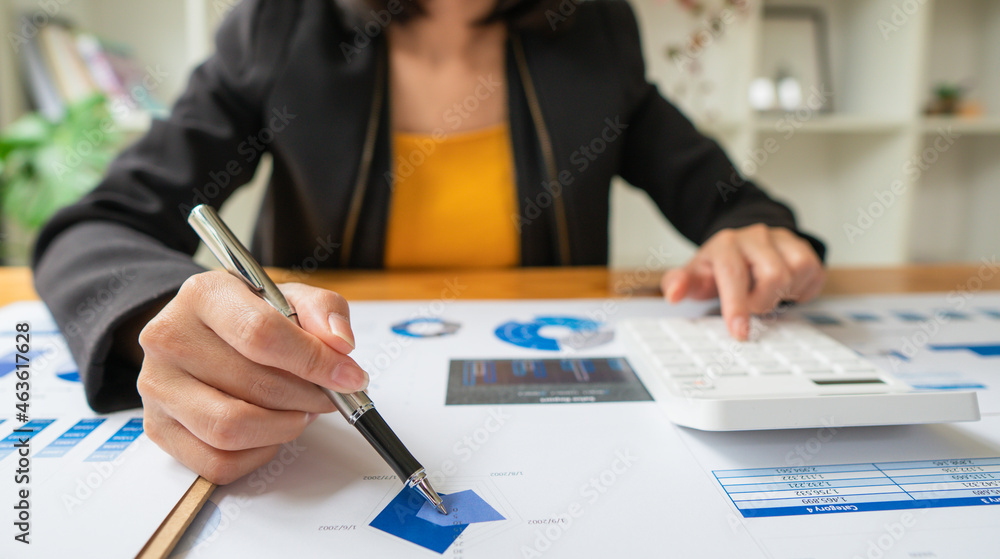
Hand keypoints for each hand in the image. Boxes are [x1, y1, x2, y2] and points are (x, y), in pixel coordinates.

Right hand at [137, 271, 366, 483]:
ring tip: (300, 411)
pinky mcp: (158, 428)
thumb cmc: (249, 317)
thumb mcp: (289, 297)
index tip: (349, 377)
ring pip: (231, 429)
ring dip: (283, 427)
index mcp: (204, 294)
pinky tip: (270, 432)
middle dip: (307, 397)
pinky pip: (216, 463)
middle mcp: (170, 338)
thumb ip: (322, 309)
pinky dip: (257, 454)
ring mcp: (158, 387)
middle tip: (330, 396)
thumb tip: (340, 344)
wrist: (201, 334)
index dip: (314, 361)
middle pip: (253, 384)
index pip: (261, 334)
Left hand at [661, 225, 824, 339]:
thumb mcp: (696, 275)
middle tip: (751, 304)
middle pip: (773, 276)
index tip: (740, 333)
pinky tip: (784, 287)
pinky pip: (812, 272)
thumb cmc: (720, 267)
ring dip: (781, 294)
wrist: (746, 245)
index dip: (737, 305)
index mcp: (725, 244)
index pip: (733, 274)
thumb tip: (673, 293)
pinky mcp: (804, 248)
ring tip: (766, 292)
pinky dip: (800, 289)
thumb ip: (679, 284)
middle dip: (762, 301)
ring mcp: (782, 240)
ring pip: (795, 273)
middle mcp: (755, 237)